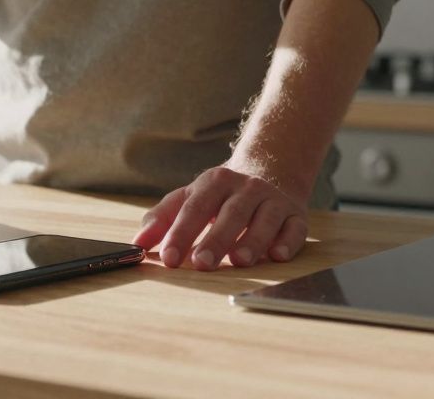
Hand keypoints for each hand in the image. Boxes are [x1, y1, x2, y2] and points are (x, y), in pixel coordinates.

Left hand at [131, 163, 309, 269]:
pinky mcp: (296, 214)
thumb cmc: (220, 195)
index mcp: (214, 182)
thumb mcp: (189, 197)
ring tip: (239, 261)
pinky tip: (277, 255)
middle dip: (215, 239)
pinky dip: (287, 241)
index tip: (169, 258)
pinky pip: (295, 228)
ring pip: (264, 220)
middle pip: (230, 213)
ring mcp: (273, 200)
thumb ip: (162, 219)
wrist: (269, 169)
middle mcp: (245, 188)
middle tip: (201, 263)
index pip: (194, 207)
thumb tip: (137, 244)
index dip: (181, 233)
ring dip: (252, 241)